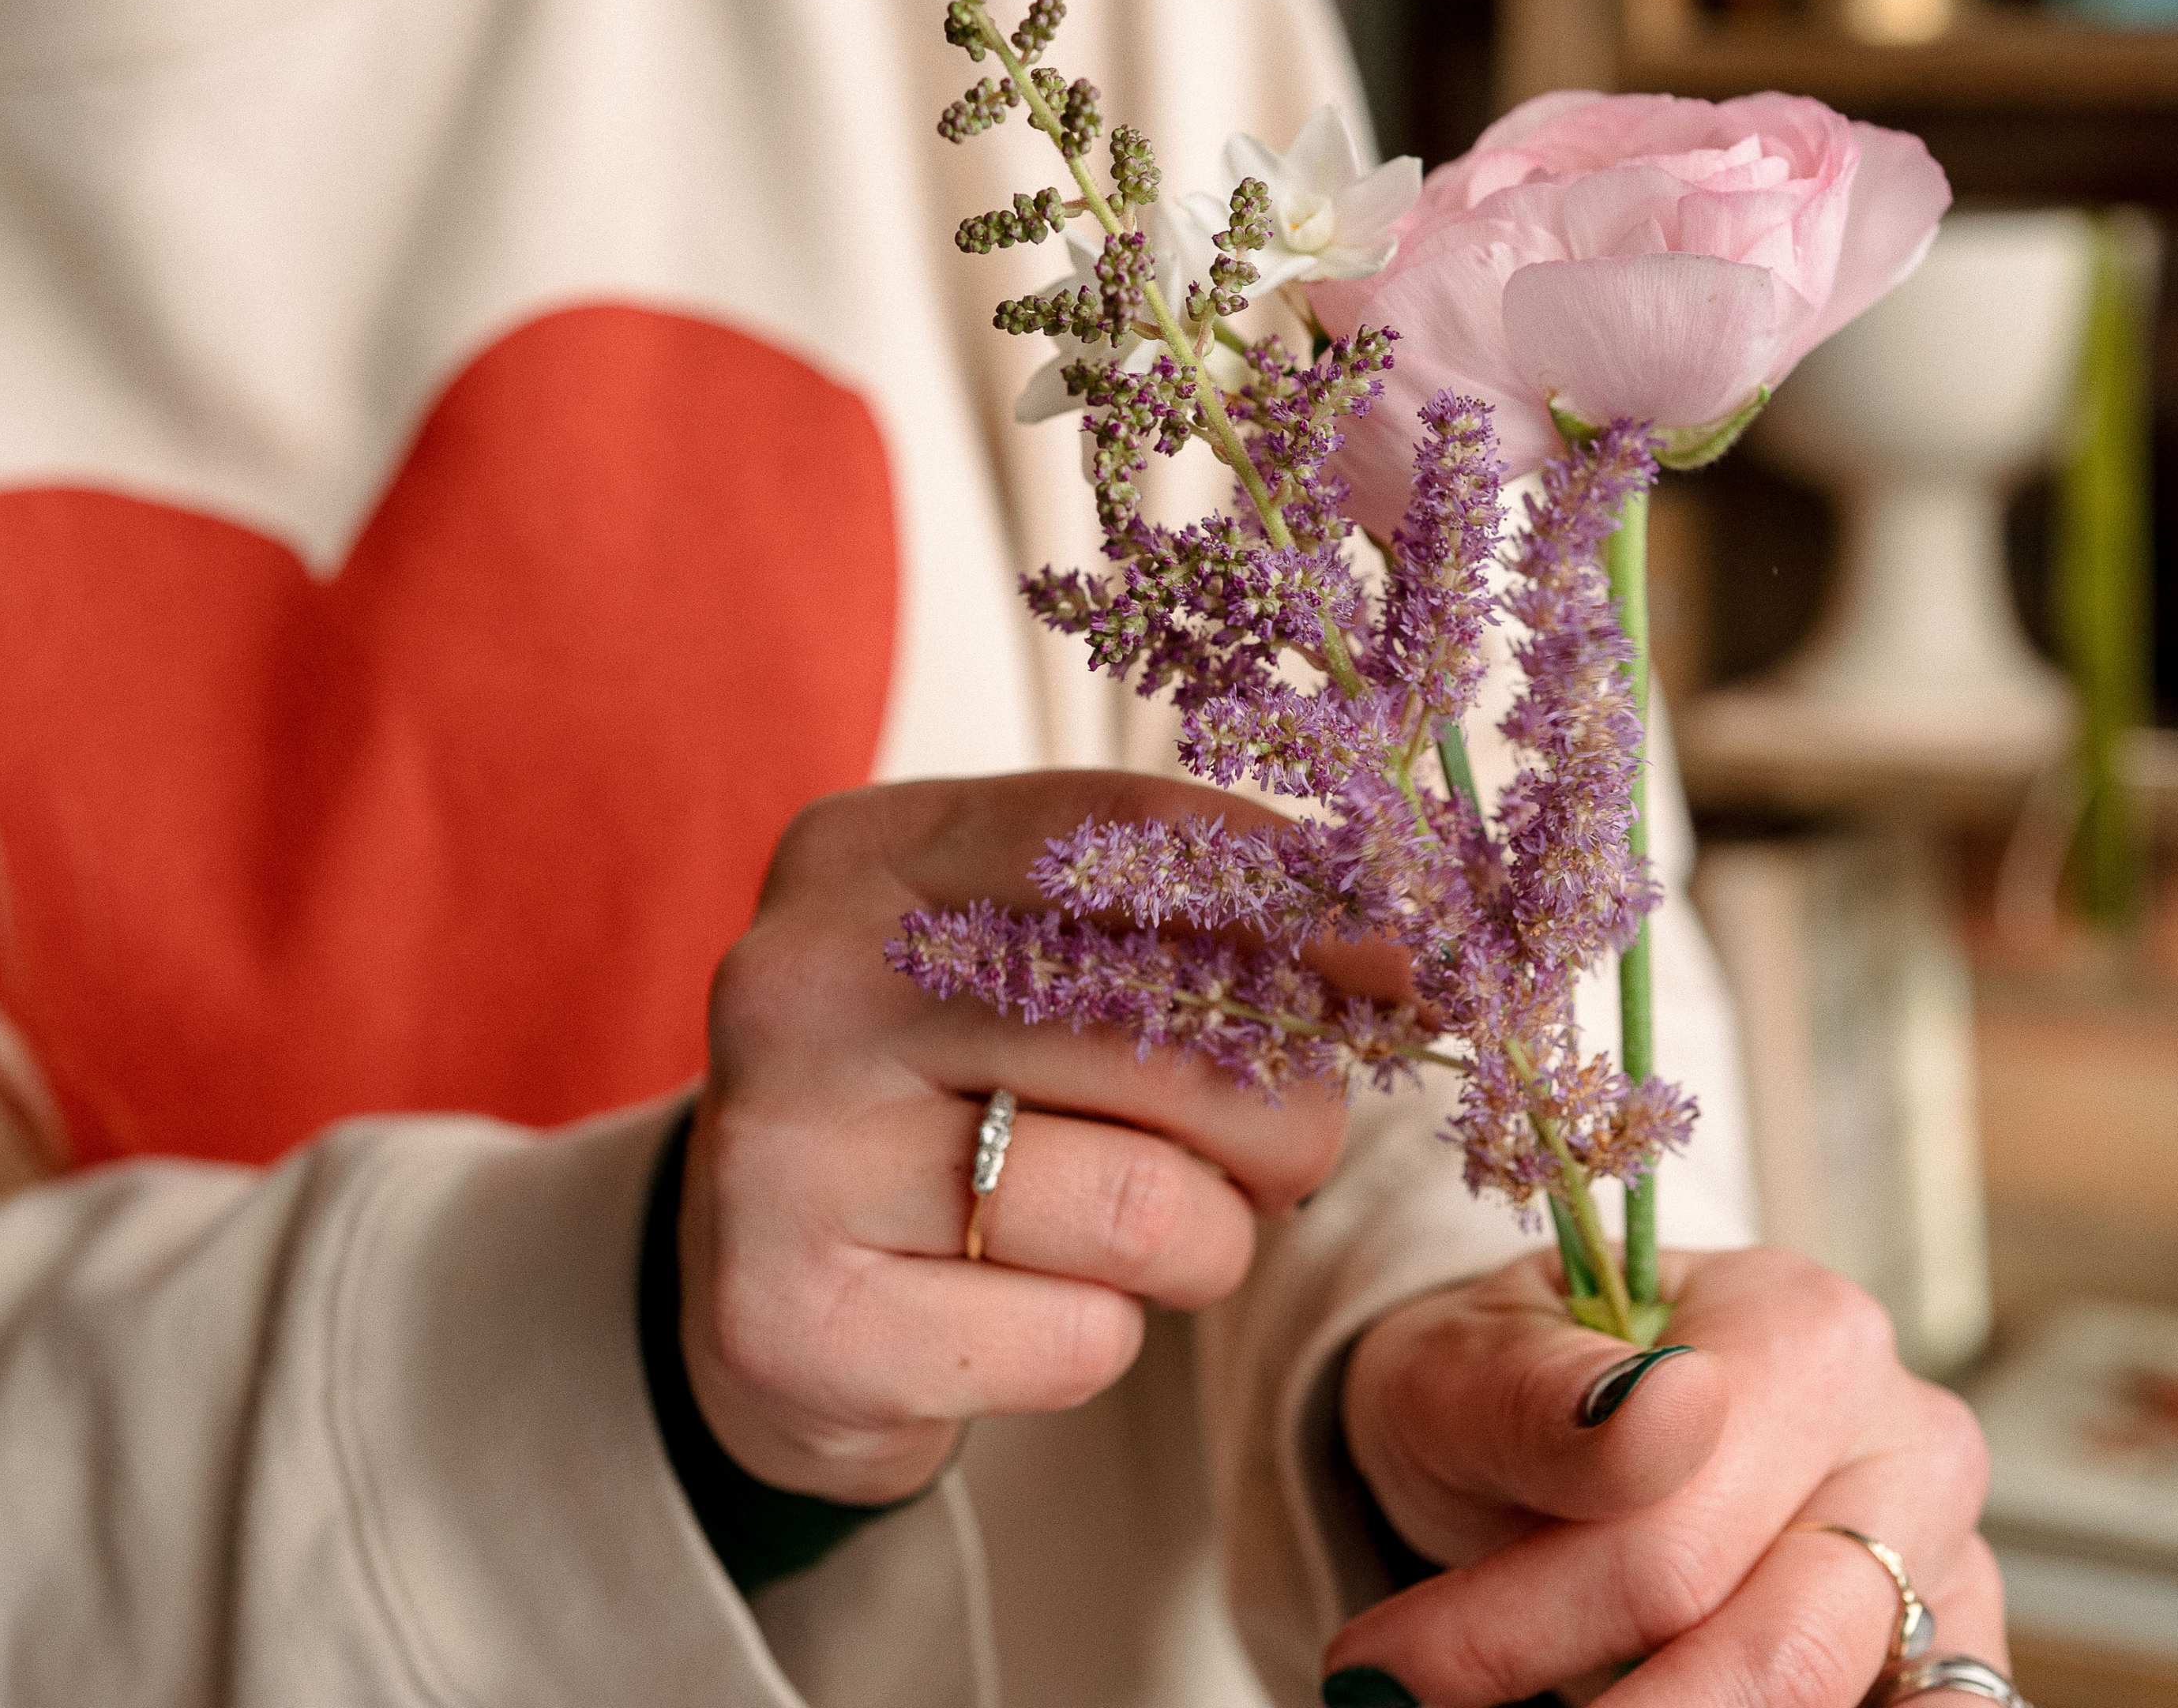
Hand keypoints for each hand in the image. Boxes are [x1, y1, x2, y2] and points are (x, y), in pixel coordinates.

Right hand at [682, 772, 1364, 1505]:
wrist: (760, 1287)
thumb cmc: (945, 1100)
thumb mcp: (1022, 965)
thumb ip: (1178, 927)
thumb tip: (1407, 940)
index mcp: (868, 855)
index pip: (1130, 838)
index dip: (1304, 896)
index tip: (1417, 956)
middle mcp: (803, 984)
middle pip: (1164, 1032)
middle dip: (1286, 1111)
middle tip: (1292, 1153)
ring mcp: (784, 1159)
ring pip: (1147, 1205)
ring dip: (1207, 1241)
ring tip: (1154, 1234)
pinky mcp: (799, 1325)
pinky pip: (1079, 1339)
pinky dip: (1106, 1336)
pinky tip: (1037, 1309)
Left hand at [1331, 1247, 2000, 1706]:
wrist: (1545, 1421)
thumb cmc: (1504, 1388)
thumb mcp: (1462, 1371)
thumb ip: (1545, 1398)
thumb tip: (1666, 1411)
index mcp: (1805, 1333)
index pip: (1672, 1540)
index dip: (1511, 1629)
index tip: (1381, 1675)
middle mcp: (1905, 1443)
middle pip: (1774, 1647)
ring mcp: (1942, 1558)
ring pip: (1836, 1700)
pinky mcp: (1946, 1650)